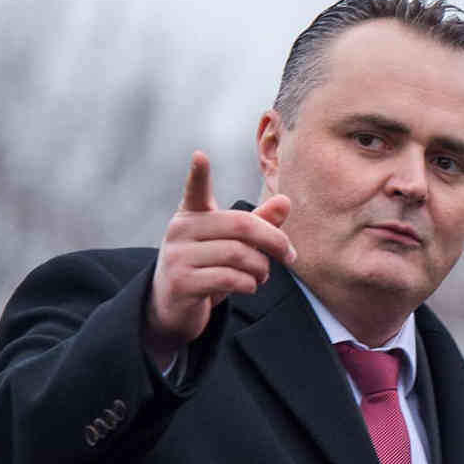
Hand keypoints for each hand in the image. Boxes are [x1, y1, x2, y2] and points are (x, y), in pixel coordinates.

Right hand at [145, 151, 294, 359]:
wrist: (173, 308)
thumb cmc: (207, 269)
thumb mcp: (231, 245)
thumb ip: (258, 224)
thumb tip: (285, 201)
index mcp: (192, 216)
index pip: (195, 191)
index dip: (198, 175)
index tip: (200, 156)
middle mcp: (180, 231)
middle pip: (240, 225)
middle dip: (274, 241)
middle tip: (290, 256)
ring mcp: (177, 256)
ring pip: (239, 254)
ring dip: (262, 268)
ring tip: (262, 275)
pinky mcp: (182, 282)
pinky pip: (229, 278)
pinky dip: (249, 284)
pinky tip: (249, 286)